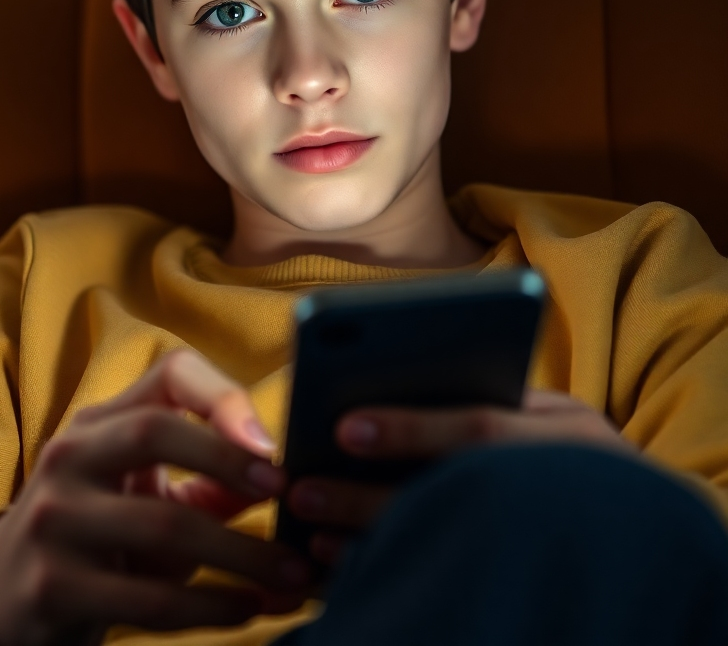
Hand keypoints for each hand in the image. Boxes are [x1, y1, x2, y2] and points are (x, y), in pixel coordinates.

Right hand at [0, 350, 311, 645]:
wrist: (3, 592)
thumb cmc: (99, 529)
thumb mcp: (142, 490)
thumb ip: (207, 483)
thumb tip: (283, 483)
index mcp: (100, 421)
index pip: (168, 374)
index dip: (223, 397)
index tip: (273, 444)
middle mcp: (70, 455)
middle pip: (153, 431)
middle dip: (228, 461)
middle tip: (291, 497)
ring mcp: (54, 519)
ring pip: (161, 525)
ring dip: (242, 554)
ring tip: (294, 575)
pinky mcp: (52, 587)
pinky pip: (149, 599)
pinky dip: (210, 606)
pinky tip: (246, 608)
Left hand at [286, 389, 631, 563]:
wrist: (663, 538)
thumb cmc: (588, 459)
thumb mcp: (564, 417)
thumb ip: (501, 402)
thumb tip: (402, 389)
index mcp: (555, 435)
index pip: (478, 429)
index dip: (409, 430)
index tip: (345, 428)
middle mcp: (540, 488)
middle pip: (446, 497)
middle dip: (367, 499)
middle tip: (303, 489)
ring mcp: (526, 538)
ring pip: (441, 548)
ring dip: (370, 545)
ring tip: (312, 533)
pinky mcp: (510, 572)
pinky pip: (445, 577)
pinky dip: (395, 578)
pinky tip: (351, 573)